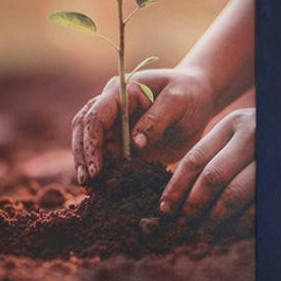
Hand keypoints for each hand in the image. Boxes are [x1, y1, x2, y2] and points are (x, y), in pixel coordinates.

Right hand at [71, 67, 217, 183]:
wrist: (198, 99)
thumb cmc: (189, 94)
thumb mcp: (178, 102)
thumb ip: (156, 120)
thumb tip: (134, 144)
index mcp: (120, 92)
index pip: (95, 117)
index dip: (91, 143)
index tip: (97, 169)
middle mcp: (109, 107)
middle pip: (82, 130)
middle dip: (82, 156)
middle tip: (87, 181)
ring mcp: (113, 125)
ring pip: (86, 143)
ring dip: (85, 164)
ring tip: (90, 187)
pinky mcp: (120, 141)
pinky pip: (104, 156)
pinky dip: (101, 171)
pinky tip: (101, 187)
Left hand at [159, 107, 254, 227]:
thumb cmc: (257, 146)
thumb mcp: (233, 139)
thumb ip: (208, 159)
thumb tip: (172, 198)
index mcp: (234, 124)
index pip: (195, 160)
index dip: (175, 188)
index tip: (164, 209)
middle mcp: (254, 134)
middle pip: (212, 177)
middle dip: (192, 205)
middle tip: (182, 223)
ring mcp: (271, 155)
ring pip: (232, 194)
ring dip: (213, 217)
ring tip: (201, 229)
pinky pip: (256, 207)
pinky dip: (238, 223)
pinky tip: (227, 231)